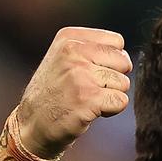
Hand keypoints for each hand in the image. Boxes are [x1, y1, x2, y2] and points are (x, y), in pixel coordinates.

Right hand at [16, 27, 132, 159]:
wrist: (33, 122)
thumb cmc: (56, 91)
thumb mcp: (64, 57)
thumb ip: (92, 48)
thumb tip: (127, 57)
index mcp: (70, 38)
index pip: (117, 42)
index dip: (113, 61)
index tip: (93, 72)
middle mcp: (74, 51)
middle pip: (124, 62)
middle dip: (114, 79)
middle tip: (91, 89)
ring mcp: (80, 74)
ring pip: (124, 83)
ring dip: (111, 95)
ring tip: (88, 99)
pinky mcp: (88, 98)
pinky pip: (121, 101)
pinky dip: (112, 110)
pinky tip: (92, 110)